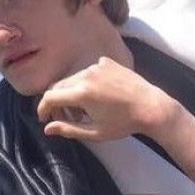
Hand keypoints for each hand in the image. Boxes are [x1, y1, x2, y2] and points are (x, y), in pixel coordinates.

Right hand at [37, 56, 194, 181]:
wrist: (151, 107)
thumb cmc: (124, 123)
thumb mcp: (94, 132)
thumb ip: (68, 129)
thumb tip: (47, 129)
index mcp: (81, 93)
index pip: (49, 97)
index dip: (42, 109)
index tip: (44, 119)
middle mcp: (86, 75)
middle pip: (60, 86)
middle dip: (57, 103)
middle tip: (66, 119)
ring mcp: (97, 66)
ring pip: (74, 78)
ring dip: (72, 93)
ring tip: (85, 110)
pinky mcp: (108, 62)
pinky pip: (89, 71)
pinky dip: (87, 83)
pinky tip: (99, 96)